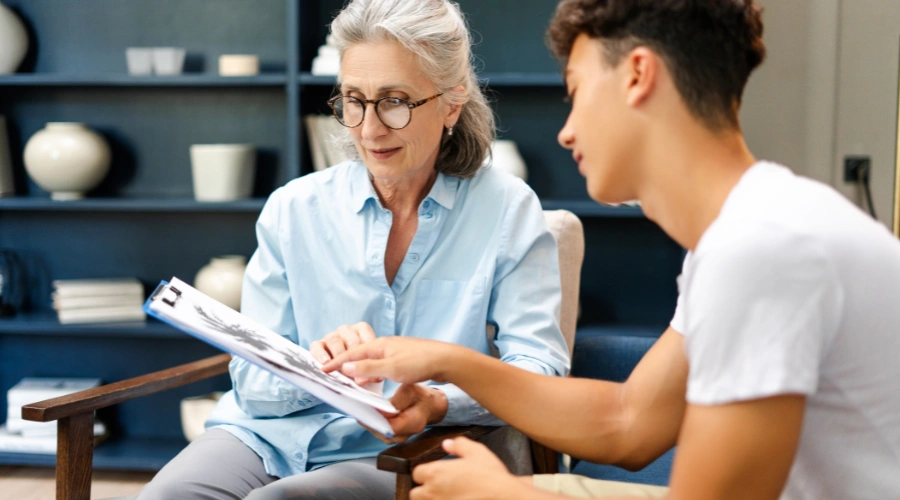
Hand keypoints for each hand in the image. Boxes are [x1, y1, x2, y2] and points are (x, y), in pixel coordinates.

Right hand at [310, 322, 379, 384]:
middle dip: (354, 359)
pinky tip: (326, 363)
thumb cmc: (360, 367)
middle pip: (351, 340)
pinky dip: (320, 354)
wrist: (341, 371)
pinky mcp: (318, 344)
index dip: (367, 354)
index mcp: (362, 330)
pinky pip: (317, 346)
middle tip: (356, 374)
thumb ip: (367, 370)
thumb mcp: (367, 366)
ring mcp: (332, 336)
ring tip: (341, 368)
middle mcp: (347, 330)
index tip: (369, 368)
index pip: (366, 335)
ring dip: (338, 355)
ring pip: (334, 339)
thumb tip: (362, 380)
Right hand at [322, 337, 463, 384]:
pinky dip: (372, 374)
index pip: (351, 354)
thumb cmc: (420, 362)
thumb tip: (345, 368)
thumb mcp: (391, 368)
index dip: (336, 362)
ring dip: (359, 372)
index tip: (322, 370)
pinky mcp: (402, 360)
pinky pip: (380, 366)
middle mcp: (384, 346)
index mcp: (378, 345)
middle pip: (359, 356)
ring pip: (370, 362)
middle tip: (331, 376)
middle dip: (345, 366)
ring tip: (349, 382)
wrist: (446, 360)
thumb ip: (367, 369)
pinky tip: (373, 381)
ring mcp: (394, 352)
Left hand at [361, 383, 448, 443]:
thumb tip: (381, 410)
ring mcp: (396, 438)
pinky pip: (377, 430)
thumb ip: (398, 400)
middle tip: (355, 405)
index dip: (376, 417)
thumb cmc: (421, 397)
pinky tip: (363, 411)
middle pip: (380, 431)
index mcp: (414, 423)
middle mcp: (404, 435)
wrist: (429, 407)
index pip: (390, 426)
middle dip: (367, 418)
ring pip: (376, 431)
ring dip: (366, 420)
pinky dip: (369, 421)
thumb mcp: (412, 390)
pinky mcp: (390, 437)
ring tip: (357, 407)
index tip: (363, 406)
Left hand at [410, 436, 526, 499]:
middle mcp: (433, 491)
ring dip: (430, 499)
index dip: (424, 472)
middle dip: (423, 490)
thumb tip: (446, 444)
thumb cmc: (489, 474)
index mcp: (436, 472)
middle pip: (414, 494)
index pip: (416, 473)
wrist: (503, 496)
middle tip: (436, 487)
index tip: (434, 473)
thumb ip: (458, 445)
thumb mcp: (476, 451)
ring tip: (443, 495)